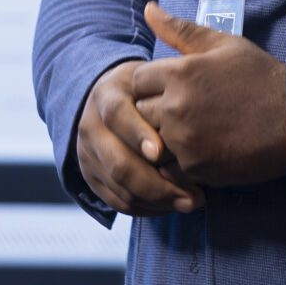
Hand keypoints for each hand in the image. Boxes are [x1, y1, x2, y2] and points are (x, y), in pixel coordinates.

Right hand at [75, 59, 202, 217]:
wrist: (108, 97)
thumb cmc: (145, 87)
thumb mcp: (152, 75)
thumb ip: (169, 81)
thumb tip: (197, 99)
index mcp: (106, 94)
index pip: (117, 114)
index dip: (137, 134)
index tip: (161, 153)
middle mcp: (90, 125)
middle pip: (118, 162)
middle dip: (158, 184)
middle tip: (195, 195)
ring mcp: (87, 154)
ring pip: (120, 188)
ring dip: (158, 202)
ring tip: (192, 203)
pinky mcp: (90, 176)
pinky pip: (117, 202)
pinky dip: (147, 209)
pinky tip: (173, 206)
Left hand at [131, 2, 285, 185]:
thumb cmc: (260, 77)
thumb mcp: (223, 44)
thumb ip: (180, 29)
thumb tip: (149, 9)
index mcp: (179, 72)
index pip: (137, 81)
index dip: (152, 85)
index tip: (173, 89)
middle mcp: (176, 106)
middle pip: (140, 112)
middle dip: (155, 112)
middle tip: (186, 111)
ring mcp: (184, 140)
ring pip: (151, 142)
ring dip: (164, 139)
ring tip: (194, 132)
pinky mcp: (196, 167)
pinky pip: (168, 167)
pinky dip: (179, 162)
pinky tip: (203, 149)